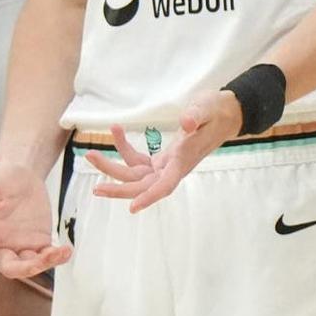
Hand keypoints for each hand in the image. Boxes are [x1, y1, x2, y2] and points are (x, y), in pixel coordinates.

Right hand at [0, 158, 69, 295]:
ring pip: (31, 265)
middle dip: (26, 268)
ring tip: (60, 251)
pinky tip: (66, 250)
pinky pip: (48, 256)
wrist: (23, 173)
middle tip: (43, 257)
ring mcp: (22, 244)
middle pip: (11, 268)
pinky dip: (57, 257)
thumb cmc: (1, 179)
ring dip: (45, 263)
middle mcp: (3, 244)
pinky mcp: (39, 240)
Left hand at [80, 94, 241, 213]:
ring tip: (90, 155)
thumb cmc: (217, 112)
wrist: (224, 115)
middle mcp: (172, 168)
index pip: (165, 185)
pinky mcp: (162, 158)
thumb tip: (185, 123)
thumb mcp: (207, 108)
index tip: (133, 207)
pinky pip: (138, 160)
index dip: (149, 197)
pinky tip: (116, 129)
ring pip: (135, 175)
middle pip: (142, 185)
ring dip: (112, 167)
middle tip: (96, 188)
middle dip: (118, 187)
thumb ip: (196, 116)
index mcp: (183, 161)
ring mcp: (166, 165)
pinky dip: (124, 147)